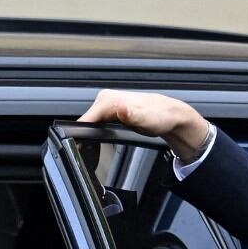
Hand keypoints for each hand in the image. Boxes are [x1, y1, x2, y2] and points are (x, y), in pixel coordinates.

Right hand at [79, 89, 210, 162]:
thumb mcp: (146, 119)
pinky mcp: (109, 111)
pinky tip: (100, 137)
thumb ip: (131, 114)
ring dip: (88, 133)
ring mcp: (107, 105)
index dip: (79, 134)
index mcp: (109, 99)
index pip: (85, 118)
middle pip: (85, 121)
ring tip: (95, 144)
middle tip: (91, 148)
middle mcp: (106, 99)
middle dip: (84, 135)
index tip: (77, 146)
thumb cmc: (160, 117)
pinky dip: (94, 130)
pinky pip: (96, 121)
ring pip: (89, 121)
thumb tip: (120, 108)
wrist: (170, 116)